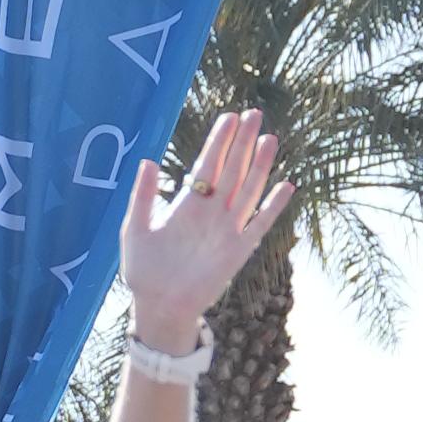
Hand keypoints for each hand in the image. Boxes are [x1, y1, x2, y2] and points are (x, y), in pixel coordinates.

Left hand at [117, 107, 294, 348]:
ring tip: (270, 138)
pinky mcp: (239, 249)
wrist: (159, 307)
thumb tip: (147, 159)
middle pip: (232, 170)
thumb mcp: (136, 229)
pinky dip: (273, 206)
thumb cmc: (144, 271)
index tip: (230, 117)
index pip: (207, 165)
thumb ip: (143, 196)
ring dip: (260, 165)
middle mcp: (211, 212)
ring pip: (248, 189)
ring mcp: (227, 229)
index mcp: (187, 205)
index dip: (219, 142)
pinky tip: (286, 185)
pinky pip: (260, 223)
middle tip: (254, 114)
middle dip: (243, 143)